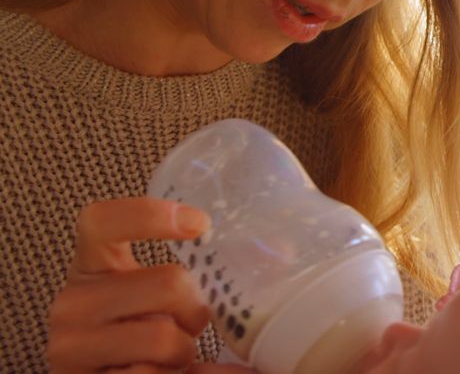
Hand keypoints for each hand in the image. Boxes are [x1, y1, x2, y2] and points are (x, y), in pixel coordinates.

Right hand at [47, 198, 212, 373]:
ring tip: (168, 357)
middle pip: (169, 283)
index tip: (201, 223)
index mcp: (90, 268)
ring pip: (164, 337)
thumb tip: (276, 251)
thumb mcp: (149, 297)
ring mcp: (70, 346)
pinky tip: (155, 373)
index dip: (149, 214)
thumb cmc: (136, 336)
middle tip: (188, 326)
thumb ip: (185, 276)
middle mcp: (72, 302)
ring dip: (183, 352)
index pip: (101, 221)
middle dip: (196, 309)